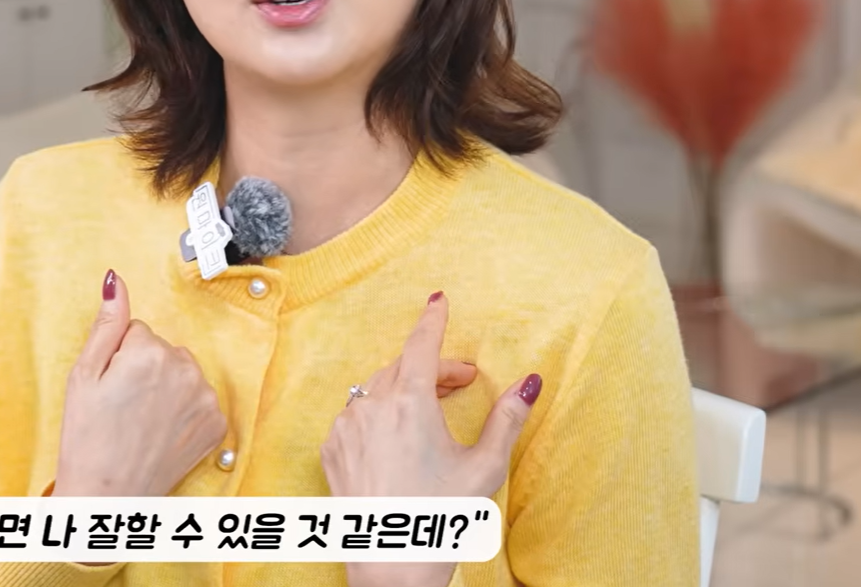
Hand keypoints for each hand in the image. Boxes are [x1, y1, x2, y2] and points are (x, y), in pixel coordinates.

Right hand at [54, 269, 227, 498]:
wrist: (108, 496)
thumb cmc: (87, 438)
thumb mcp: (83, 375)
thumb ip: (106, 323)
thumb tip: (116, 280)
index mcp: (150, 353)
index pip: (138, 331)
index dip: (119, 357)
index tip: (111, 387)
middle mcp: (186, 370)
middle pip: (163, 349)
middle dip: (145, 368)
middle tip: (123, 406)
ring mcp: (205, 399)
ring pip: (183, 373)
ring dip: (167, 388)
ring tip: (141, 421)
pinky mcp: (216, 425)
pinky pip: (199, 399)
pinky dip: (184, 411)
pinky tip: (162, 431)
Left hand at [322, 291, 541, 586]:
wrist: (392, 565)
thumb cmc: (441, 517)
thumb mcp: (484, 467)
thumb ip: (506, 419)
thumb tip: (529, 383)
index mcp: (410, 402)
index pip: (422, 344)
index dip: (433, 321)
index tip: (439, 300)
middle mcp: (371, 407)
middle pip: (403, 367)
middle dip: (432, 367)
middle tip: (462, 381)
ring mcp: (345, 428)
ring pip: (376, 390)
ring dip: (403, 389)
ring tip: (431, 411)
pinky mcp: (331, 450)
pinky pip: (355, 417)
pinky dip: (377, 415)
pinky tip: (398, 437)